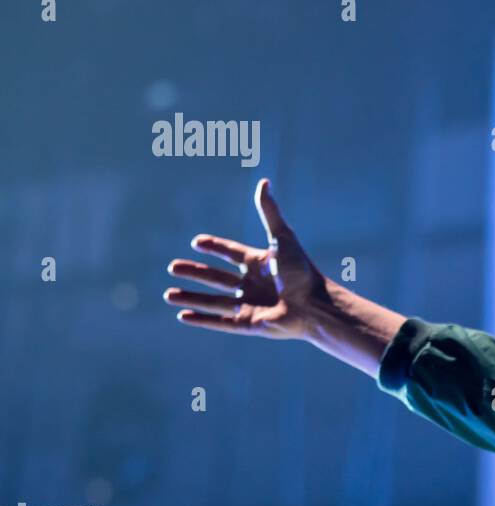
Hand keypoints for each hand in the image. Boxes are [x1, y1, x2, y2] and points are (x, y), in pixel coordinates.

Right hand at [164, 178, 327, 339]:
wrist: (315, 303)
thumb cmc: (301, 270)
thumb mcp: (282, 238)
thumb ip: (269, 212)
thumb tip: (264, 181)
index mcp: (260, 264)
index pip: (232, 253)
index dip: (215, 247)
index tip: (197, 241)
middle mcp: (253, 284)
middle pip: (216, 278)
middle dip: (194, 272)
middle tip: (172, 267)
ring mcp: (251, 305)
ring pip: (214, 301)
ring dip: (191, 297)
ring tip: (168, 294)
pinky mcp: (250, 323)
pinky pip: (220, 321)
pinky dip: (202, 319)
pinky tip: (182, 316)